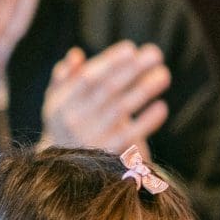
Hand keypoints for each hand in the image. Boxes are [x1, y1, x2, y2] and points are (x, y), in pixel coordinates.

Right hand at [41, 42, 168, 153]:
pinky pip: (130, 136)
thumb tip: (76, 55)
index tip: (130, 48)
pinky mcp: (108, 155)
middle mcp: (74, 121)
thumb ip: (64, 77)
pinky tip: (161, 107)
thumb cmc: (66, 126)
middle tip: (155, 54)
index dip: (109, 62)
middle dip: (132, 70)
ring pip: (121, 110)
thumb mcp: (56, 102)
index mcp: (60, 104)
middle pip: (108, 90)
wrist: (63, 171)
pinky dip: (146, 122)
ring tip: (163, 74)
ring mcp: (91, 139)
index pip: (87, 78)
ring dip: (144, 90)